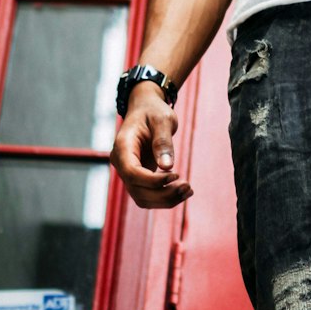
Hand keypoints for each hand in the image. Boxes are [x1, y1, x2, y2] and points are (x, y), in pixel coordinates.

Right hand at [110, 88, 192, 208]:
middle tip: (188, 186)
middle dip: (164, 194)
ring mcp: (128, 172)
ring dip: (166, 200)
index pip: (132, 173)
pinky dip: (165, 198)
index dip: (154, 181)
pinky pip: (148, 195)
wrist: (146, 109)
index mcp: (122, 146)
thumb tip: (167, 166)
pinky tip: (183, 191)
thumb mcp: (162, 120)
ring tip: (188, 190)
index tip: (177, 175)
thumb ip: (163, 142)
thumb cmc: (153, 111)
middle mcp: (121, 162)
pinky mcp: (138, 178)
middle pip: (137, 190)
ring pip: (142, 198)